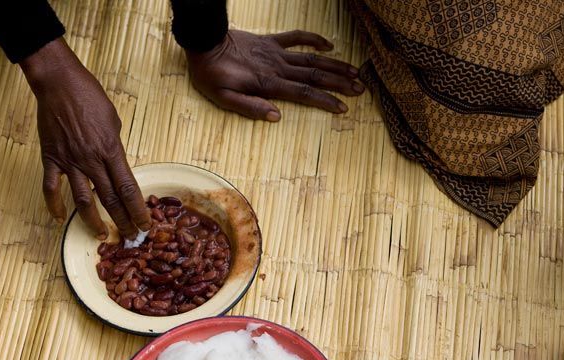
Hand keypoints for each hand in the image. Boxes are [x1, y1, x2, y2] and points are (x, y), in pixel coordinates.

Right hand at [20, 39, 150, 238]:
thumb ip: (115, 147)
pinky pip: (51, 187)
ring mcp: (70, 161)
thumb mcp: (114, 122)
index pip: (128, 188)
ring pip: (83, 200)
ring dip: (93, 221)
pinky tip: (60, 219)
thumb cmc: (90, 97)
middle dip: (122, 221)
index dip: (138, 209)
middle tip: (131, 237)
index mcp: (111, 151)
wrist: (59, 83)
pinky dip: (54, 205)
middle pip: (110, 199)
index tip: (146, 225)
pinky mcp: (51, 157)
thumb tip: (116, 163)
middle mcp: (92, 160)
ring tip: (101, 235)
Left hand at [186, 30, 363, 120]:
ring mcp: (276, 52)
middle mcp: (277, 67)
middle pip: (316, 75)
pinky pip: (296, 37)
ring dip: (335, 65)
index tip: (343, 108)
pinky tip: (329, 44)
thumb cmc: (211, 75)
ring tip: (355, 72)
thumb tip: (276, 117)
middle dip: (340, 83)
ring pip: (312, 58)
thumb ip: (250, 108)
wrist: (203, 42)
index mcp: (269, 84)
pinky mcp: (270, 41)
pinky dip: (314, 39)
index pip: (304, 93)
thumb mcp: (224, 99)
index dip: (326, 101)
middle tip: (360, 89)